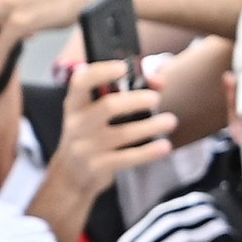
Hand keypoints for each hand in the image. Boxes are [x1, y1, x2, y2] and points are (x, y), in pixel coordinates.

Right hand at [45, 62, 175, 199]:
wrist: (71, 174)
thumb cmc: (90, 134)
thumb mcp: (95, 112)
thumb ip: (124, 92)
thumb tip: (159, 81)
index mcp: (75, 103)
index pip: (81, 81)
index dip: (101, 72)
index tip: (123, 67)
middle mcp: (77, 123)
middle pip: (108, 106)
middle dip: (135, 100)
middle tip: (156, 99)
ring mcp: (85, 147)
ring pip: (123, 134)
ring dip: (150, 126)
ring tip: (170, 121)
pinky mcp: (96, 166)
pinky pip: (127, 158)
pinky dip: (148, 152)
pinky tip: (164, 146)